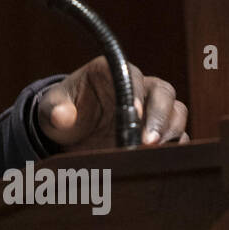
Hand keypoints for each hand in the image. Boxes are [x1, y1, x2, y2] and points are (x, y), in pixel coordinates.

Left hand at [36, 56, 188, 151]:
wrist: (69, 132)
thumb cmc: (61, 111)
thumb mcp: (51, 109)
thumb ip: (56, 110)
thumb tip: (61, 117)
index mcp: (112, 71)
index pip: (132, 76)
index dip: (135, 93)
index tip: (133, 113)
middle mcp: (138, 86)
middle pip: (163, 92)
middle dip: (159, 116)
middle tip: (147, 141)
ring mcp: (151, 108)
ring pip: (176, 112)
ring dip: (169, 131)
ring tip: (152, 151)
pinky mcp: (157, 130)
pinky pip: (177, 135)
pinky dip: (173, 146)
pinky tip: (160, 158)